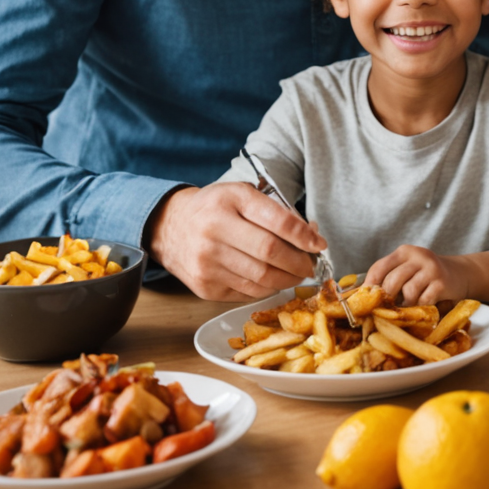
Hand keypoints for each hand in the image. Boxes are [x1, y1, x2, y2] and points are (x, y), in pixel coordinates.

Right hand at [146, 183, 323, 301]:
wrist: (169, 227)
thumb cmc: (215, 208)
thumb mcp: (243, 195)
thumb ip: (276, 212)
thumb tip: (311, 236)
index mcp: (230, 201)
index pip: (277, 222)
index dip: (304, 236)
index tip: (319, 244)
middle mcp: (214, 230)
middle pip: (271, 253)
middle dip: (300, 262)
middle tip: (311, 264)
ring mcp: (207, 262)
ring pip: (262, 278)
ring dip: (287, 279)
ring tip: (296, 274)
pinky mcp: (205, 286)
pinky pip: (248, 292)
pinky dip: (268, 288)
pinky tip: (273, 280)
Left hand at [367, 245, 461, 305]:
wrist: (459, 274)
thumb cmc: (425, 276)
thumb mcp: (407, 269)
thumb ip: (389, 277)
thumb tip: (364, 296)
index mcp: (404, 252)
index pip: (379, 267)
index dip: (370, 286)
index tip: (366, 300)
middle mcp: (418, 256)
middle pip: (392, 281)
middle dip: (388, 298)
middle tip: (387, 308)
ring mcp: (432, 268)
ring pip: (409, 292)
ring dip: (406, 304)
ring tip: (408, 306)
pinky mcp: (442, 282)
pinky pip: (424, 300)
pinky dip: (420, 307)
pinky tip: (422, 306)